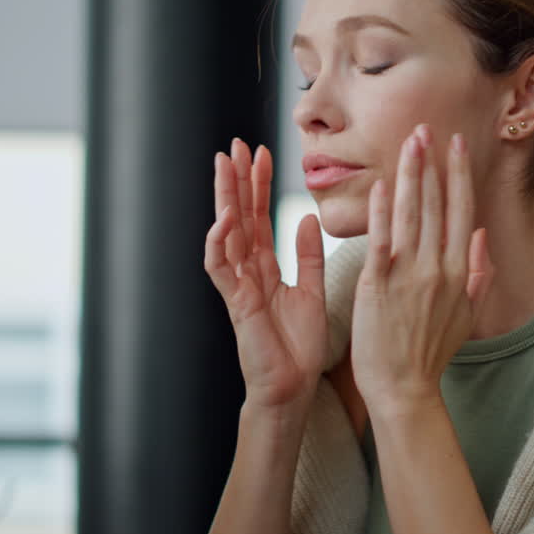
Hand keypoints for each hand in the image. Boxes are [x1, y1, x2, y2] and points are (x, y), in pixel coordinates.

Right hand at [205, 138, 328, 410]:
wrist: (292, 388)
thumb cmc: (299, 347)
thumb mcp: (313, 291)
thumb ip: (308, 256)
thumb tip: (304, 217)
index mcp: (266, 268)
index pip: (259, 217)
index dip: (259, 185)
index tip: (263, 152)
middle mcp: (248, 272)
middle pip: (238, 217)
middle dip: (237, 180)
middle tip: (235, 144)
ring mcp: (238, 285)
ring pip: (225, 233)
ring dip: (224, 199)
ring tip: (225, 167)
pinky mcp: (235, 303)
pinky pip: (220, 268)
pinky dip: (220, 242)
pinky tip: (225, 218)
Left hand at [350, 125, 493, 416]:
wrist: (404, 389)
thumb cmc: (431, 355)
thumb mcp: (466, 316)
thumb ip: (478, 274)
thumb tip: (481, 237)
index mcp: (459, 273)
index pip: (461, 211)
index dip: (459, 175)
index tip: (456, 145)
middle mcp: (437, 269)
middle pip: (436, 205)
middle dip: (432, 163)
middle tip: (426, 127)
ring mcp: (409, 276)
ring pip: (411, 214)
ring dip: (411, 175)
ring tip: (409, 142)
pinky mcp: (379, 285)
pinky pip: (382, 240)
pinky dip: (382, 212)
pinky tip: (381, 185)